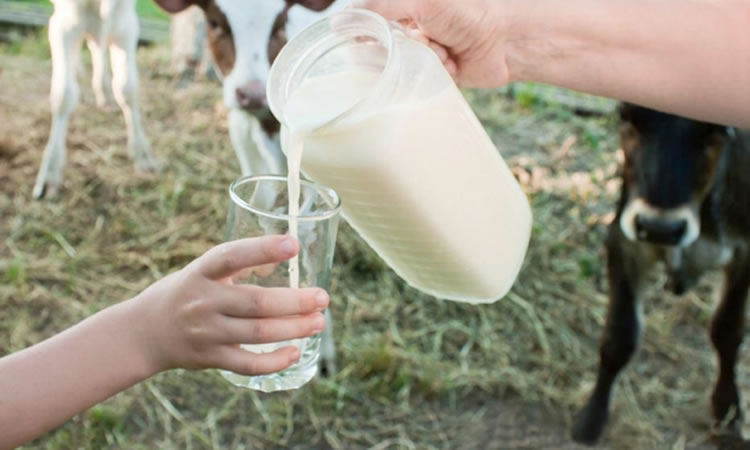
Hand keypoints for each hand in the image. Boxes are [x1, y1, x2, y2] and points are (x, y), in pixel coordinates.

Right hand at [131, 236, 328, 375]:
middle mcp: (202, 301)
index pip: (231, 256)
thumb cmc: (185, 293)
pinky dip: (273, 361)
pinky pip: (247, 364)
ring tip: (318, 322)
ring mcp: (206, 332)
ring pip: (257, 333)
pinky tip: (295, 352)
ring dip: (294, 328)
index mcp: (200, 272)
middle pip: (256, 302)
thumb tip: (287, 253)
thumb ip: (239, 264)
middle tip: (323, 298)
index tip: (293, 244)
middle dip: (295, 301)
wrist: (143, 332)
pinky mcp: (209, 358)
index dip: (262, 249)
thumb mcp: (202, 270)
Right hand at [354, 0, 508, 87]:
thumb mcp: (419, 2)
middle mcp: (408, 29)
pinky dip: (434, 75)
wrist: (505, 43)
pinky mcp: (433, 75)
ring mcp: (421, 53)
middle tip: (425, 40)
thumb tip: (339, 21)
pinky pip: (418, 83)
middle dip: (403, 47)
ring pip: (400, 68)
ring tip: (444, 51)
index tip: (368, 40)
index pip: (367, 22)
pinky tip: (452, 64)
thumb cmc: (467, 14)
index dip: (366, 33)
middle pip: (381, 48)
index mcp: (403, 8)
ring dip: (422, 61)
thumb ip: (380, 7)